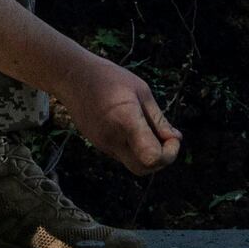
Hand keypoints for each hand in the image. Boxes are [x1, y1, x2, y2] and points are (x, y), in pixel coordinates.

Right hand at [62, 55, 181, 174]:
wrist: (72, 77)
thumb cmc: (109, 78)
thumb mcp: (141, 90)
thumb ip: (158, 119)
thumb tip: (175, 139)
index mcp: (126, 120)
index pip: (151, 157)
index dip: (169, 153)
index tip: (171, 137)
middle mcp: (113, 138)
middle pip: (144, 169)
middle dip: (161, 160)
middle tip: (166, 139)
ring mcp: (103, 144)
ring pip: (133, 164)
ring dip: (148, 154)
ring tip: (149, 129)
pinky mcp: (98, 145)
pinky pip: (122, 155)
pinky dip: (135, 149)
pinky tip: (133, 128)